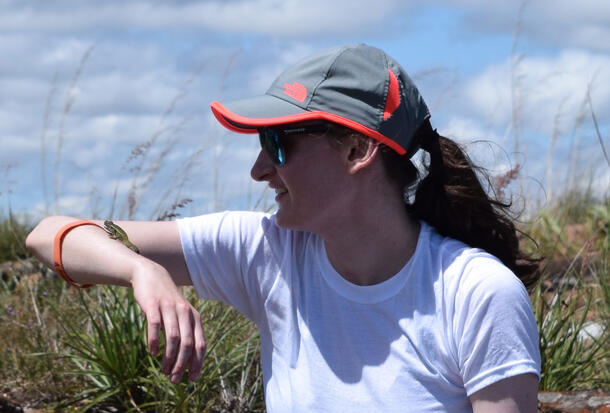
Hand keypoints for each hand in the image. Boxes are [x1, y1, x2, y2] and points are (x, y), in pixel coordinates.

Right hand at [130, 260, 205, 382]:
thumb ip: (186, 334)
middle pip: (188, 343)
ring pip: (173, 337)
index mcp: (195, 317)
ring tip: (164, 369)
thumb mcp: (182, 315)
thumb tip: (187, 363)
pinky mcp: (153, 304)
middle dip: (182, 364)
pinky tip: (152, 353)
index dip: (197, 363)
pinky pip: (155, 326)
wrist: (151, 275)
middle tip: (175, 379)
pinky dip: (154, 341)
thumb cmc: (168, 302)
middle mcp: (185, 312)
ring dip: (169, 357)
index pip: (200, 344)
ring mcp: (169, 308)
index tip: (192, 379)